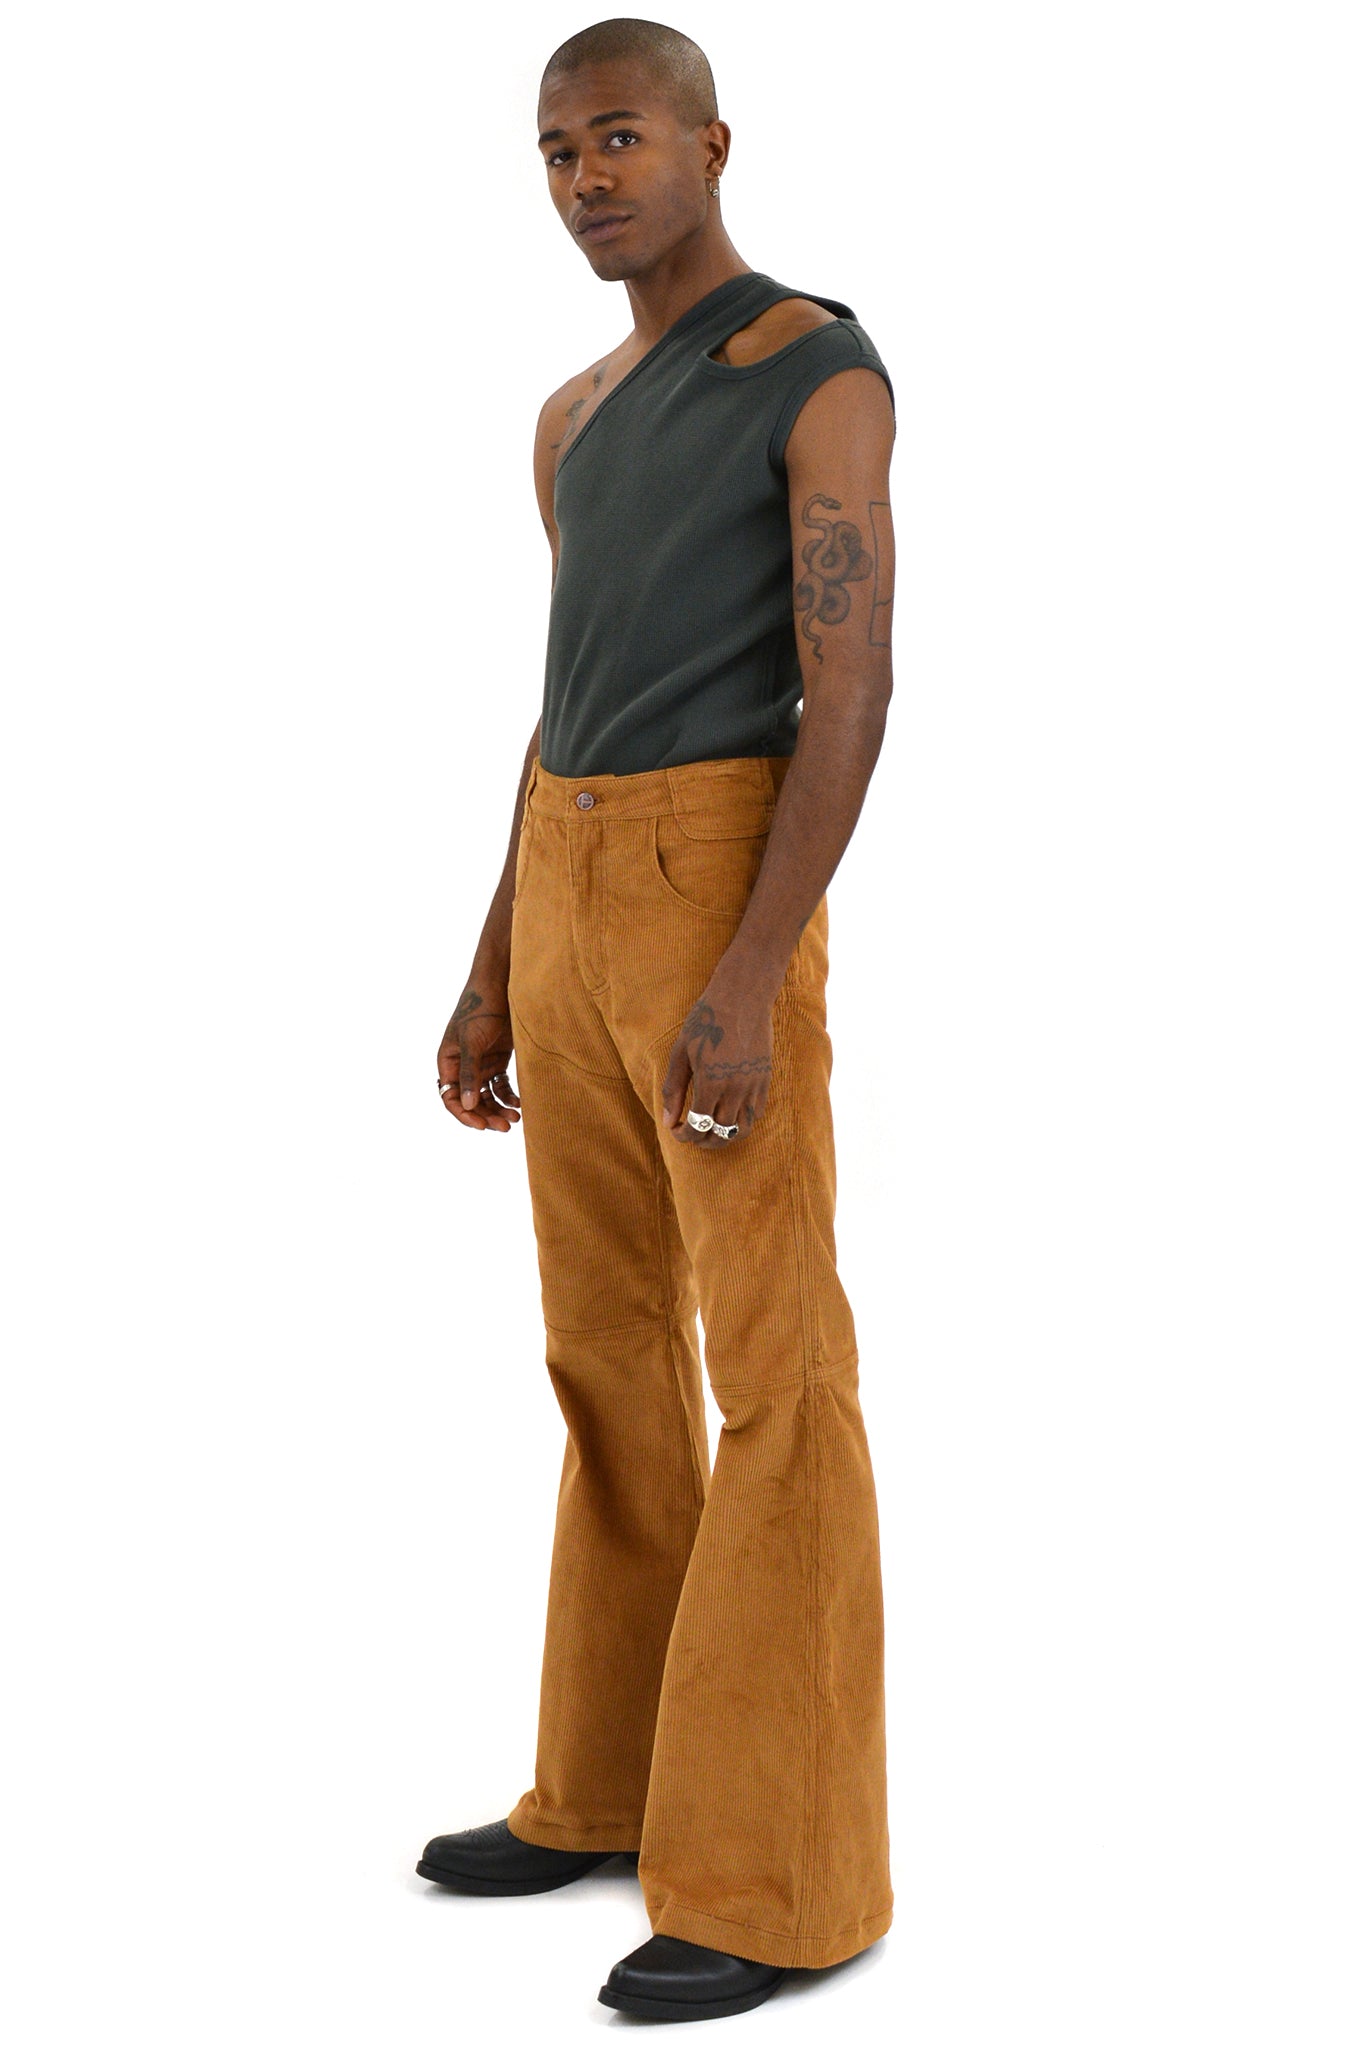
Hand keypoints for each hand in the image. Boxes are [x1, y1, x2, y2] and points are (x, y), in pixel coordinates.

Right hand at [437, 975, 521, 1131]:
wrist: (502, 984)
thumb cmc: (481, 1008)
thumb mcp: (472, 1041)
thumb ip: (469, 1073)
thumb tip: (467, 1105)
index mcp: (448, 1061)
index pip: (450, 1097)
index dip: (464, 1114)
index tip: (482, 1125)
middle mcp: (462, 1065)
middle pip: (470, 1100)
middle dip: (486, 1115)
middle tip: (505, 1126)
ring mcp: (481, 1063)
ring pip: (487, 1095)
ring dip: (498, 1108)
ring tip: (515, 1118)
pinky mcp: (498, 1058)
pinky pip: (501, 1085)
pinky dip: (509, 1096)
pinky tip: (520, 1103)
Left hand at [661, 974, 774, 1146]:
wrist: (742, 997)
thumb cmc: (705, 1021)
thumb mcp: (681, 1052)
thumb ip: (674, 1089)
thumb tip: (668, 1120)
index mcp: (711, 1082)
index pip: (697, 1126)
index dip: (684, 1135)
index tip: (676, 1130)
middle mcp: (735, 1089)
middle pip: (721, 1134)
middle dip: (703, 1141)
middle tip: (691, 1134)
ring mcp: (754, 1086)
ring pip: (742, 1129)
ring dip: (725, 1137)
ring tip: (711, 1132)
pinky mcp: (765, 1079)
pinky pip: (756, 1113)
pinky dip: (741, 1121)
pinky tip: (728, 1114)